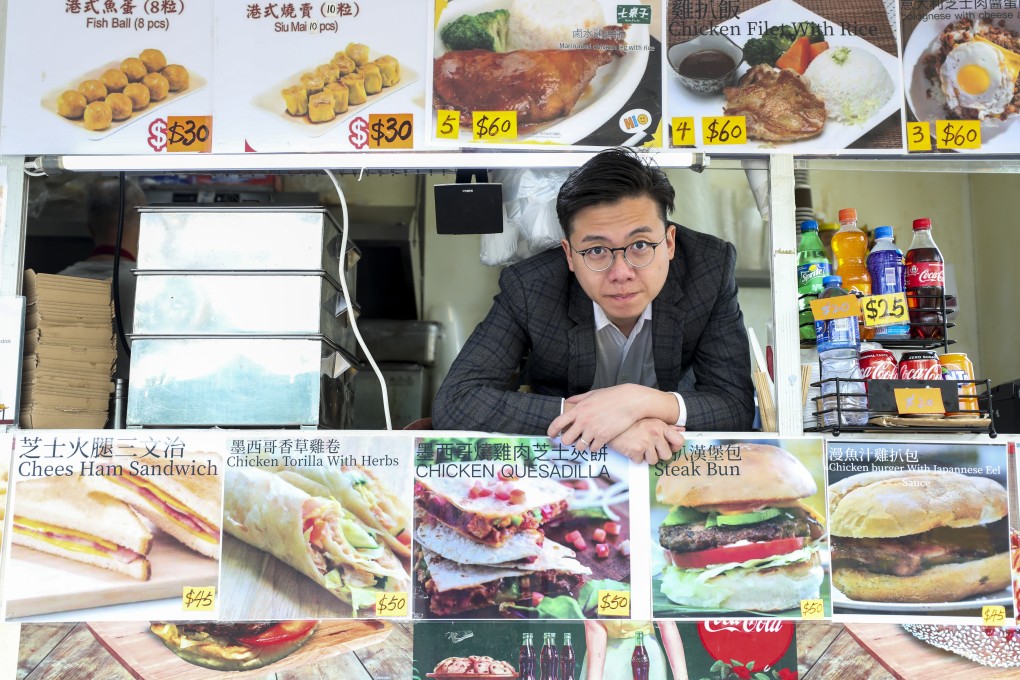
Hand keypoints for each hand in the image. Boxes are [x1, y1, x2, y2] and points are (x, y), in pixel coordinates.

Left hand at [547, 385, 677, 451]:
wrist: (630, 401)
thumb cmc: (612, 396)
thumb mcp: (592, 394)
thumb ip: (578, 399)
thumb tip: (568, 401)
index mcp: (579, 409)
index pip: (558, 423)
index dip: (551, 431)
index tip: (551, 435)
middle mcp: (583, 421)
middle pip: (566, 440)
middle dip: (567, 441)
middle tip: (572, 439)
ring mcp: (593, 430)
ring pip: (579, 447)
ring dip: (581, 445)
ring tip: (586, 440)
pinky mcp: (604, 437)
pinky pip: (593, 449)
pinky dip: (594, 447)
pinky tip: (597, 441)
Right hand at [608, 418, 684, 464]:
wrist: (611, 421)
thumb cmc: (631, 422)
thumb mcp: (651, 420)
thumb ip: (667, 426)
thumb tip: (681, 430)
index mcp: (660, 426)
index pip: (679, 441)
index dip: (675, 447)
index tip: (669, 447)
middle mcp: (655, 434)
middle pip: (667, 455)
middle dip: (658, 454)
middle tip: (650, 448)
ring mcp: (645, 442)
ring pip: (653, 461)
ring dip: (646, 456)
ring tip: (639, 446)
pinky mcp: (635, 450)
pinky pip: (639, 461)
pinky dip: (635, 457)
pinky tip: (631, 448)